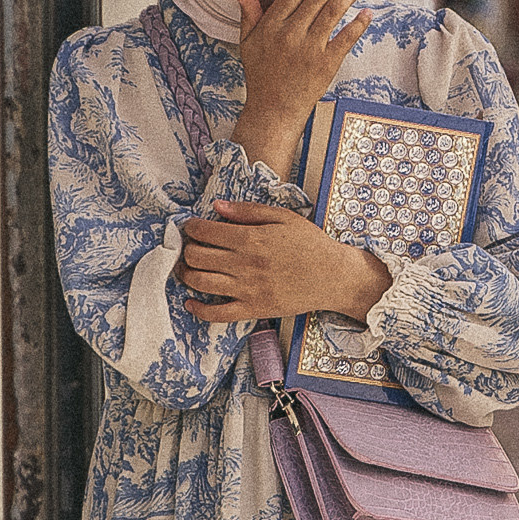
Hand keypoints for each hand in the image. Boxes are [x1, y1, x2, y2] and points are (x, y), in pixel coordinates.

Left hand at [176, 201, 388, 328]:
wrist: (333, 276)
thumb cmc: (310, 244)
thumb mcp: (283, 217)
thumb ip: (248, 211)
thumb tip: (216, 206)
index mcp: (251, 239)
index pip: (205, 232)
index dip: (191, 228)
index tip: (191, 227)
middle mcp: (245, 265)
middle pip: (197, 256)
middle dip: (186, 249)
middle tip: (188, 246)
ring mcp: (247, 289)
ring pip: (201, 282)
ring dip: (185, 275)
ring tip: (185, 268)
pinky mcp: (253, 309)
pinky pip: (218, 314)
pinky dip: (198, 310)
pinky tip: (190, 303)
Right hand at [232, 0, 372, 176]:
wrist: (272, 111)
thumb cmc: (261, 76)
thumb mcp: (248, 43)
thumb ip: (248, 13)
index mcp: (271, 25)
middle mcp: (290, 34)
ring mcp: (308, 49)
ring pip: (333, 12)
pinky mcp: (324, 65)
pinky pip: (345, 40)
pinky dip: (358, 25)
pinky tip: (368, 13)